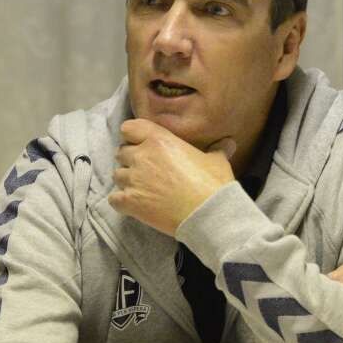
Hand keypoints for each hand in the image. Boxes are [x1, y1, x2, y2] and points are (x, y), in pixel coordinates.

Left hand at [108, 118, 235, 235]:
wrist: (209, 214)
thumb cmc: (213, 184)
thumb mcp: (217, 161)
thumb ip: (217, 149)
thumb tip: (229, 143)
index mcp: (159, 140)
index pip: (129, 128)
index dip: (133, 136)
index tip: (141, 144)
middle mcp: (142, 156)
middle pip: (122, 152)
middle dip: (131, 160)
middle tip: (146, 171)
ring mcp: (133, 179)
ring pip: (117, 175)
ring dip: (127, 181)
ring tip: (142, 190)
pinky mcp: (130, 202)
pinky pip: (114, 198)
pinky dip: (121, 202)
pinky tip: (134, 205)